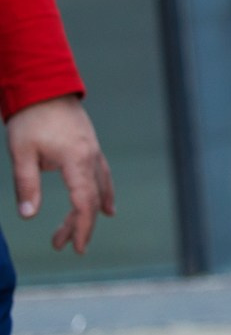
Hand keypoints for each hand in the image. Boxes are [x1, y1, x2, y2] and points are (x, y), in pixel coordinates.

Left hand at [7, 95, 114, 254]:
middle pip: (92, 199)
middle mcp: (90, 157)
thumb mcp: (21, 153)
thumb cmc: (31, 119)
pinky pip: (102, 175)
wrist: (46, 86)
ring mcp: (93, 151)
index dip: (81, 227)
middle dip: (79, 225)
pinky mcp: (89, 146)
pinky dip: (102, 192)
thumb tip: (28, 216)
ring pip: (99, 188)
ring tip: (82, 232)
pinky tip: (105, 202)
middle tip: (61, 245)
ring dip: (89, 212)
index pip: (84, 202)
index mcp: (76, 160)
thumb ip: (26, 185)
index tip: (76, 247)